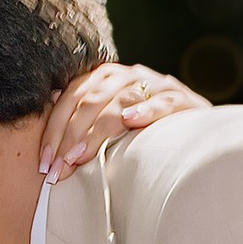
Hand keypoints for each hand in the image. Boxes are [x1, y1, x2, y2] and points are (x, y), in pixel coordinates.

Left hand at [37, 62, 207, 182]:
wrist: (197, 129)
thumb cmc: (149, 130)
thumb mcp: (113, 122)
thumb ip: (86, 116)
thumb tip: (49, 114)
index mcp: (106, 77)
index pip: (72, 98)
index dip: (55, 130)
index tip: (45, 164)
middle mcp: (128, 74)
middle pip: (91, 100)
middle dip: (70, 137)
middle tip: (60, 169)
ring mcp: (156, 84)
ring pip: (120, 101)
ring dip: (98, 130)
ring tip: (82, 155)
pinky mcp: (181, 98)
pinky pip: (161, 101)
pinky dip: (146, 110)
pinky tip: (131, 121)